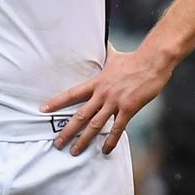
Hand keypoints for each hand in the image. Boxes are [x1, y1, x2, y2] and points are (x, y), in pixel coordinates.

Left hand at [40, 45, 170, 154]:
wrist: (151, 62)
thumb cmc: (133, 59)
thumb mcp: (113, 55)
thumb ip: (104, 53)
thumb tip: (102, 43)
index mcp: (96, 82)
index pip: (72, 93)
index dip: (56, 102)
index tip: (43, 109)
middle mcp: (102, 93)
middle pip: (81, 114)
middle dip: (67, 130)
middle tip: (57, 143)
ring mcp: (115, 102)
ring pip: (95, 124)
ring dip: (84, 140)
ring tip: (74, 151)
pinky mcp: (129, 109)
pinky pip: (117, 128)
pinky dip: (110, 141)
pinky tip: (104, 151)